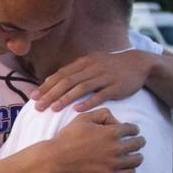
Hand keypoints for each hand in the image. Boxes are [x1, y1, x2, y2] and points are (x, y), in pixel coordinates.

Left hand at [33, 50, 156, 112]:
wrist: (139, 63)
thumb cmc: (110, 67)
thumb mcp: (91, 64)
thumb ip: (72, 72)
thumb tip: (50, 81)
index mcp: (84, 63)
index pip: (61, 75)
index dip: (46, 86)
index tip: (33, 97)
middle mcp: (92, 68)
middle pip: (67, 81)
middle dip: (51, 94)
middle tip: (38, 106)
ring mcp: (104, 77)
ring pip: (81, 88)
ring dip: (65, 98)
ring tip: (53, 109)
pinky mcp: (116, 87)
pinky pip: (100, 95)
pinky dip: (88, 102)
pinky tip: (77, 110)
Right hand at [50, 109, 144, 172]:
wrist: (55, 160)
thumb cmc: (67, 138)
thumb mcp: (82, 118)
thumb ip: (102, 114)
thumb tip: (116, 121)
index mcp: (111, 132)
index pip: (133, 129)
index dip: (133, 129)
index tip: (131, 132)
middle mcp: (116, 148)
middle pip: (138, 144)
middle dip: (138, 141)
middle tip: (136, 143)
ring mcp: (113, 164)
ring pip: (137, 160)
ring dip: (136, 156)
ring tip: (133, 156)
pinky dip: (130, 169)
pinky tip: (125, 167)